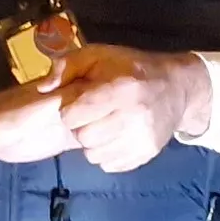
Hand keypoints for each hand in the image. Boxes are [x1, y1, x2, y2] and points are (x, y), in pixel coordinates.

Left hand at [56, 45, 206, 172]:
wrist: (175, 88)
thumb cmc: (130, 69)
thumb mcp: (98, 56)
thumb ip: (67, 66)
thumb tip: (44, 88)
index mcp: (120, 89)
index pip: (74, 115)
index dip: (70, 110)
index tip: (79, 103)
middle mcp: (134, 116)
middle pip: (83, 137)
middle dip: (81, 127)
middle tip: (91, 116)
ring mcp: (142, 138)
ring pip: (94, 155)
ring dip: (93, 142)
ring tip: (103, 126)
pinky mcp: (147, 154)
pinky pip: (109, 165)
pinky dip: (106, 153)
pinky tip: (114, 137)